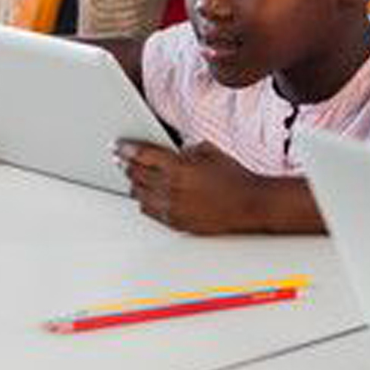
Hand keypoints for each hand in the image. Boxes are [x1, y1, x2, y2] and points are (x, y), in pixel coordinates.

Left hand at [114, 139, 263, 234]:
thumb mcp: (209, 151)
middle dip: (126, 164)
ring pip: (140, 194)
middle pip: (136, 174)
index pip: (142, 155)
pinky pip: (150, 212)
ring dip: (133, 183)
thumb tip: (173, 150)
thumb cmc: (234, 178)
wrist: (251, 206)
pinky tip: (143, 195)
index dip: (127, 149)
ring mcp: (174, 208)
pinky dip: (144, 201)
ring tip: (130, 175)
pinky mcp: (177, 223)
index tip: (118, 146)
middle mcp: (172, 188)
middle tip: (119, 158)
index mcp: (179, 167)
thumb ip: (186, 148)